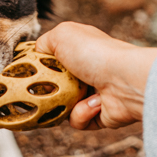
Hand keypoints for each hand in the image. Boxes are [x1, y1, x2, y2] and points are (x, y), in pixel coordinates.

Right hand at [36, 22, 156, 129]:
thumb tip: (37, 54)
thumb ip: (44, 42)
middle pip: (56, 86)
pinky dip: (82, 114)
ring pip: (63, 106)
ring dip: (68, 103)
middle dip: (50, 91)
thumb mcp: (62, 34)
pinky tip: (95, 104)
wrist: (125, 80)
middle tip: (47, 91)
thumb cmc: (95, 53)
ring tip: (82, 95)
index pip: (54, 60)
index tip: (30, 74)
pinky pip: (78, 121)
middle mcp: (88, 70)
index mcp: (80, 50)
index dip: (42, 67)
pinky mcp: (100, 114)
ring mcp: (94, 92)